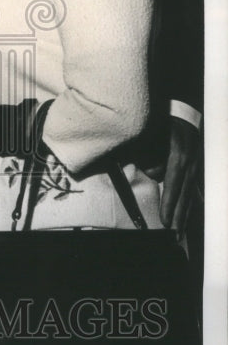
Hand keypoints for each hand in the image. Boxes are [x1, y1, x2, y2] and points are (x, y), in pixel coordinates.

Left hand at [159, 116, 201, 236]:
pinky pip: (192, 188)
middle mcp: (190, 163)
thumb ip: (149, 154)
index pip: (173, 185)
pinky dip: (190, 202)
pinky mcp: (194, 166)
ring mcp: (195, 165)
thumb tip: (150, 173)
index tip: (165, 222)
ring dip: (185, 213)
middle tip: (174, 236)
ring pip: (190, 193)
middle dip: (179, 216)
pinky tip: (188, 213)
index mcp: (179, 156)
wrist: (183, 108)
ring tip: (180, 231)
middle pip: (185, 195)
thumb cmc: (165, 119)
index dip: (169, 204)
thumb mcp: (152, 133)